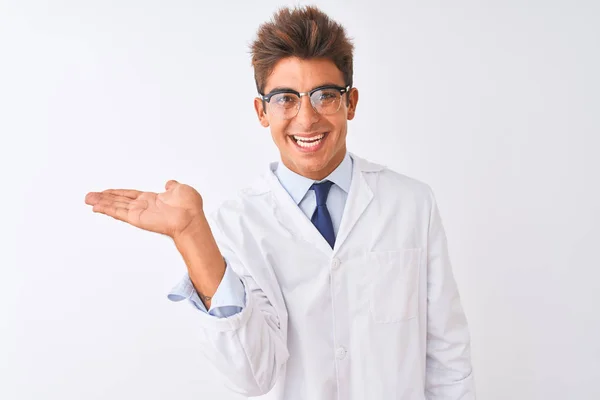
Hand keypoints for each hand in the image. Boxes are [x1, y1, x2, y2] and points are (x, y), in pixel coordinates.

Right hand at [85, 180, 203, 238]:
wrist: (191, 217)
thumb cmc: (190, 206)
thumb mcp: (180, 189)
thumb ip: (172, 186)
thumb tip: (169, 183)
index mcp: (153, 199)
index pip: (130, 195)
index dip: (118, 193)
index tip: (106, 192)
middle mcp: (144, 206)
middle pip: (119, 201)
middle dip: (104, 198)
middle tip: (89, 196)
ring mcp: (139, 213)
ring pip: (116, 206)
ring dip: (101, 203)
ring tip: (88, 200)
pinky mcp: (137, 219)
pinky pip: (119, 213)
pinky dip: (107, 210)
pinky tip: (96, 207)